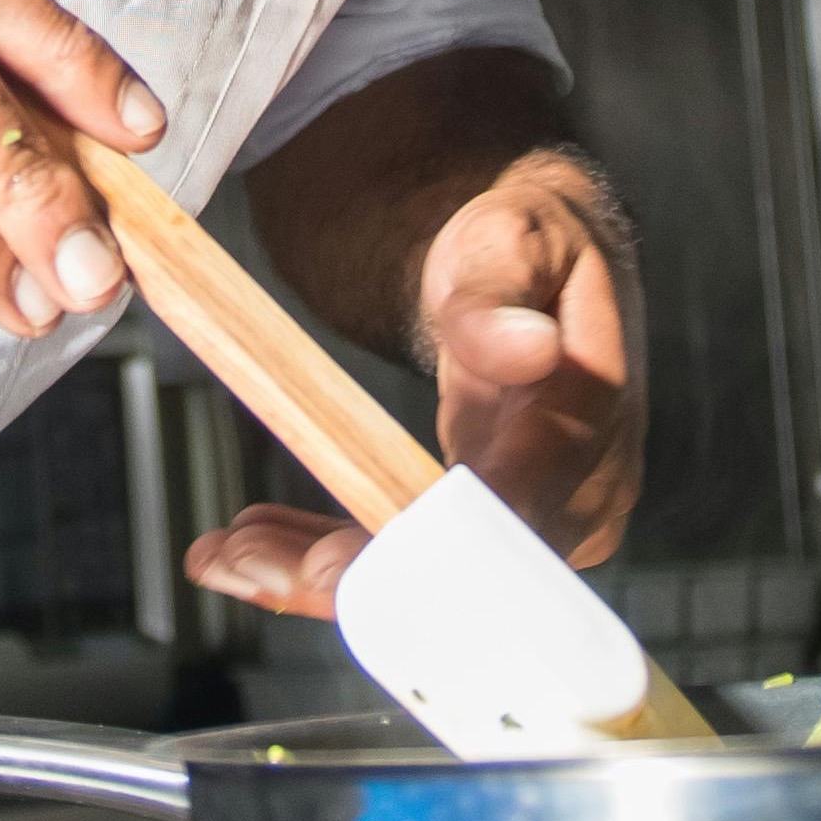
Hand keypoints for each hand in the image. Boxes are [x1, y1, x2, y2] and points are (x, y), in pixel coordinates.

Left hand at [186, 149, 639, 618]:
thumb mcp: (513, 240)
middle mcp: (576, 493)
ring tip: (230, 554)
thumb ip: (502, 297)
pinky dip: (328, 556)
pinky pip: (408, 560)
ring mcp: (533, 518)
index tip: (334, 566)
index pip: (511, 516)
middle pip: (461, 574)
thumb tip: (527, 349)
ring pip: (424, 580)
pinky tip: (254, 549)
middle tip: (248, 559)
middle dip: (348, 578)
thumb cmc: (530, 246)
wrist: (540, 262)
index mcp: (590, 420)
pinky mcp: (485, 523)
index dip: (421, 552)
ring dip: (317, 574)